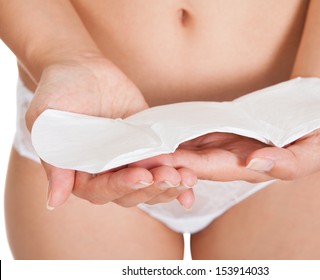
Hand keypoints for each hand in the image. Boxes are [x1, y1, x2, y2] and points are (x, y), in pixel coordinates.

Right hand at [27, 55, 195, 208]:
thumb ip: (55, 161)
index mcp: (80, 172)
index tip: (140, 175)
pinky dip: (178, 174)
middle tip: (171, 176)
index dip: (121, 186)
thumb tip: (54, 201)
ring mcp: (129, 160)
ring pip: (150, 184)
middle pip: (131, 193)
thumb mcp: (48, 121)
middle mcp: (106, 172)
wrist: (84, 67)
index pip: (101, 191)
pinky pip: (163, 165)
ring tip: (187, 177)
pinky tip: (193, 180)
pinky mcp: (148, 147)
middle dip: (152, 187)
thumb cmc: (59, 91)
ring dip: (169, 185)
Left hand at [135, 124, 319, 182]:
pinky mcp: (219, 128)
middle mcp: (229, 159)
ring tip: (133, 140)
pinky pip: (192, 130)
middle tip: (133, 153)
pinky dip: (173, 130)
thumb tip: (255, 161)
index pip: (211, 168)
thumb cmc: (316, 139)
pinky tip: (152, 126)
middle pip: (190, 160)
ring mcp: (222, 143)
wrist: (312, 120)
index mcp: (247, 167)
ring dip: (161, 145)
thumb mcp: (312, 154)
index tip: (160, 160)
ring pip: (186, 146)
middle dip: (162, 158)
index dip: (186, 165)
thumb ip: (286, 163)